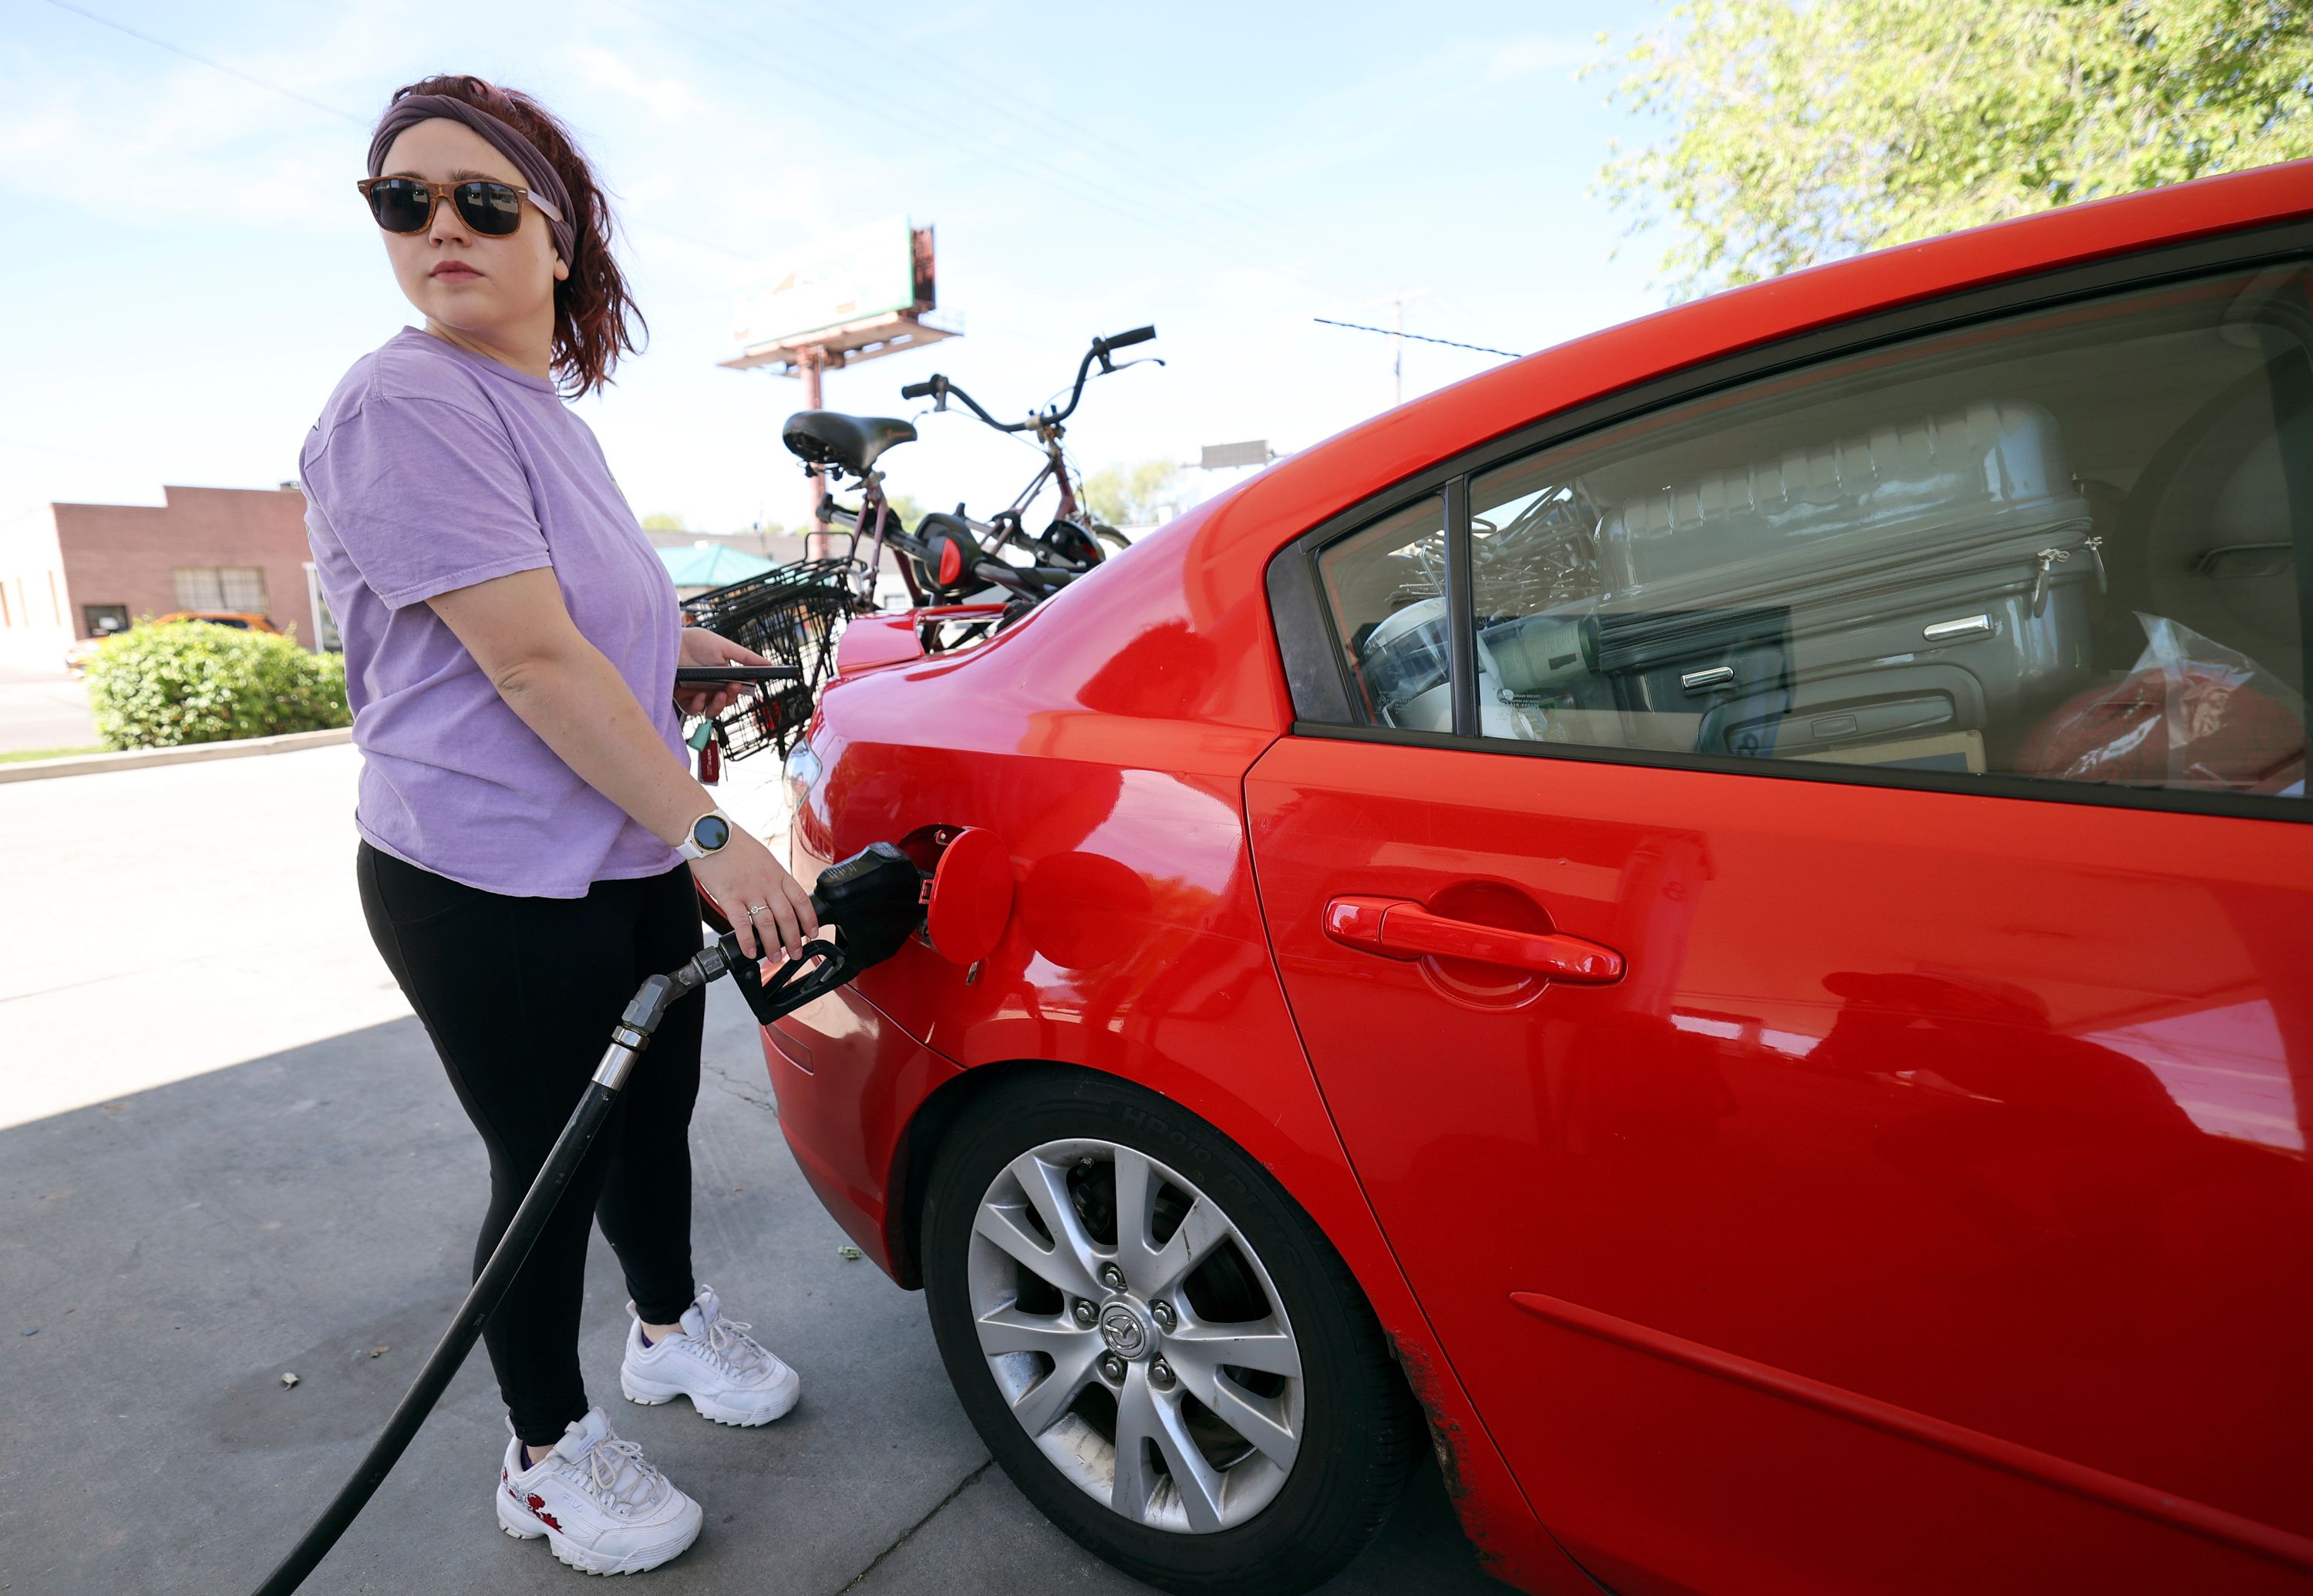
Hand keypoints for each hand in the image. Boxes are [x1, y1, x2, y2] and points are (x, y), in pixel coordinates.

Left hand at [675, 627, 775, 717]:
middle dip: (733, 697)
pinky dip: (699, 706)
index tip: (749, 683)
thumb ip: (746, 657)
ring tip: (720, 694)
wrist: (670, 641)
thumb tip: (768, 664)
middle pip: (727, 702)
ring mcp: (697, 694)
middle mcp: (711, 687)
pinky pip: (694, 710)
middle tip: (734, 687)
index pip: (737, 689)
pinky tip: (701, 694)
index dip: (744, 689)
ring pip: (712, 711)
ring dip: (719, 706)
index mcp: (723, 675)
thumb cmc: (696, 642)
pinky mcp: (682, 699)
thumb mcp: (725, 647)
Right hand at [690, 826, 819, 961]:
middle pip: (788, 917)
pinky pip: (742, 924)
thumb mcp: (762, 856)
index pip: (801, 900)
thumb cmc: (733, 843)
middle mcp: (767, 884)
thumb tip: (779, 892)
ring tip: (775, 958)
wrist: (709, 833)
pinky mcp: (729, 897)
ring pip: (768, 924)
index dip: (809, 920)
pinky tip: (751, 952)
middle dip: (794, 939)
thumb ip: (772, 875)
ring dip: (773, 945)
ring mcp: (749, 891)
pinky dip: (748, 941)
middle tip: (796, 953)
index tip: (812, 933)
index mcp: (777, 873)